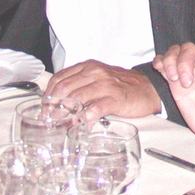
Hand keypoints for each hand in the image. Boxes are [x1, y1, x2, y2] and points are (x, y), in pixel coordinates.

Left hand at [45, 59, 160, 121]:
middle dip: (53, 107)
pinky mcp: (115, 98)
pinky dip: (84, 120)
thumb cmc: (121, 86)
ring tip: (60, 125)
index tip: (45, 109)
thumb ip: (81, 85)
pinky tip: (80, 127)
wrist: (148, 89)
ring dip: (65, 114)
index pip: (60, 78)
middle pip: (65, 88)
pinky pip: (95, 109)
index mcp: (88, 67)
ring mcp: (106, 84)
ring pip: (76, 98)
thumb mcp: (99, 79)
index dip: (49, 95)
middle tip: (49, 120)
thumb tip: (58, 103)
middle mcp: (95, 73)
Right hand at [153, 43, 194, 147]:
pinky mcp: (176, 85)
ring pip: (176, 53)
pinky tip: (160, 68)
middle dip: (184, 63)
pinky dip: (160, 62)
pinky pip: (165, 67)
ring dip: (170, 61)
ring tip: (173, 78)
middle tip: (187, 84)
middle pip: (189, 49)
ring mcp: (189, 74)